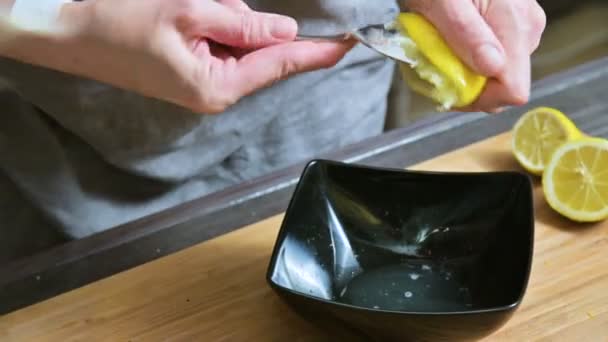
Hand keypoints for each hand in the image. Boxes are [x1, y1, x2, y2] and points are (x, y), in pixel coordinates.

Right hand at [2, 0, 354, 112]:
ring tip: (182, 10)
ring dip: (225, 18)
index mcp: (218, 86)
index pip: (279, 64)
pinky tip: (187, 15)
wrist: (66, 31)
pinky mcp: (189, 71)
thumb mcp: (187, 12)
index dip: (316, 52)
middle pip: (259, 51)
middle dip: (249, 22)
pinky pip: (218, 43)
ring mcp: (201, 83)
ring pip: (238, 43)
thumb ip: (243, 25)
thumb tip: (285, 33)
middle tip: (209, 4)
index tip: (349, 44)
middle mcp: (215, 92)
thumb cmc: (120, 22)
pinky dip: (214, 23)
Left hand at [406, 0, 545, 111]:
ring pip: (497, 74)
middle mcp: (527, 29)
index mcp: (515, 26)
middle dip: (468, 87)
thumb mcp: (442, 5)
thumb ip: (467, 35)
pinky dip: (469, 60)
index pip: (513, 90)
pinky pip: (493, 58)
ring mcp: (522, 27)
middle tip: (436, 69)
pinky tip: (451, 45)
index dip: (479, 100)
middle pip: (504, 85)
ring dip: (466, 74)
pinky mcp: (512, 26)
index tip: (448, 91)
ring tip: (440, 52)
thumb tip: (493, 68)